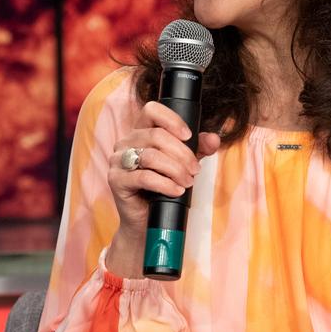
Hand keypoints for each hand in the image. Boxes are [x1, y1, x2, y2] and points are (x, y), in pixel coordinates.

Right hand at [105, 101, 219, 276]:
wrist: (146, 221)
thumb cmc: (162, 189)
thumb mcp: (183, 164)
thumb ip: (198, 149)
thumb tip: (214, 139)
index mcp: (140, 132)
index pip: (151, 110)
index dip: (171, 119)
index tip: (188, 136)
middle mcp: (125, 142)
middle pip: (155, 136)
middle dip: (181, 154)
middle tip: (195, 170)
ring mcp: (117, 161)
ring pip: (150, 156)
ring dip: (175, 169)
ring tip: (187, 182)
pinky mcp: (116, 180)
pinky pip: (143, 177)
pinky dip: (165, 184)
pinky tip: (176, 191)